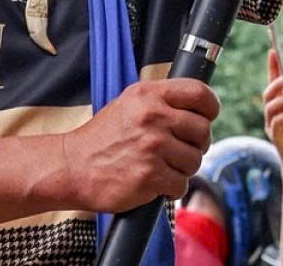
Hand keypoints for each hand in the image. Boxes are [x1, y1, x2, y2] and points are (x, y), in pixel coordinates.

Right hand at [62, 78, 219, 211]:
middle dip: (197, 144)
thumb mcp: (129, 104)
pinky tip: (156, 183)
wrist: (71, 167)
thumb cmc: (102, 137)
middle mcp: (153, 117)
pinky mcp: (150, 175)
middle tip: (179, 150)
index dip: (211, 107)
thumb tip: (198, 107)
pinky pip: (182, 184)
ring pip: (195, 160)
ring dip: (183, 168)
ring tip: (162, 167)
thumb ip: (161, 101)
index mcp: (149, 94)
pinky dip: (172, 189)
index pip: (199, 93)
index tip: (208, 116)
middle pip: (203, 130)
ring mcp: (153, 146)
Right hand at [263, 49, 282, 173]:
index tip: (273, 51)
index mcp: (278, 106)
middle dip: (277, 83)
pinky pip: (278, 121)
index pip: (272, 83)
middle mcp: (271, 114)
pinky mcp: (274, 136)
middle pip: (267, 93)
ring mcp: (271, 125)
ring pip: (271, 106)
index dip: (272, 67)